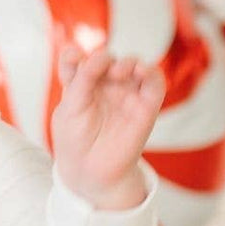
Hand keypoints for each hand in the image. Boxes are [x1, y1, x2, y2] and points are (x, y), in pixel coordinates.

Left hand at [51, 42, 166, 208]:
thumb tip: (102, 56)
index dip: (73, 55)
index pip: (75, 60)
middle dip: (103, 59)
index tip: (73, 59)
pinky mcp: (145, 105)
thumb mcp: (70, 109)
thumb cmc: (75, 140)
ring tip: (119, 72)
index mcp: (79, 86)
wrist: (90, 170)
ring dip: (127, 62)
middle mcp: (102, 86)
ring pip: (132, 66)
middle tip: (99, 68)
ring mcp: (124, 94)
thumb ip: (82, 80)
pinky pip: (154, 82)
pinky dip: (151, 72)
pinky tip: (142, 70)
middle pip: (105, 60)